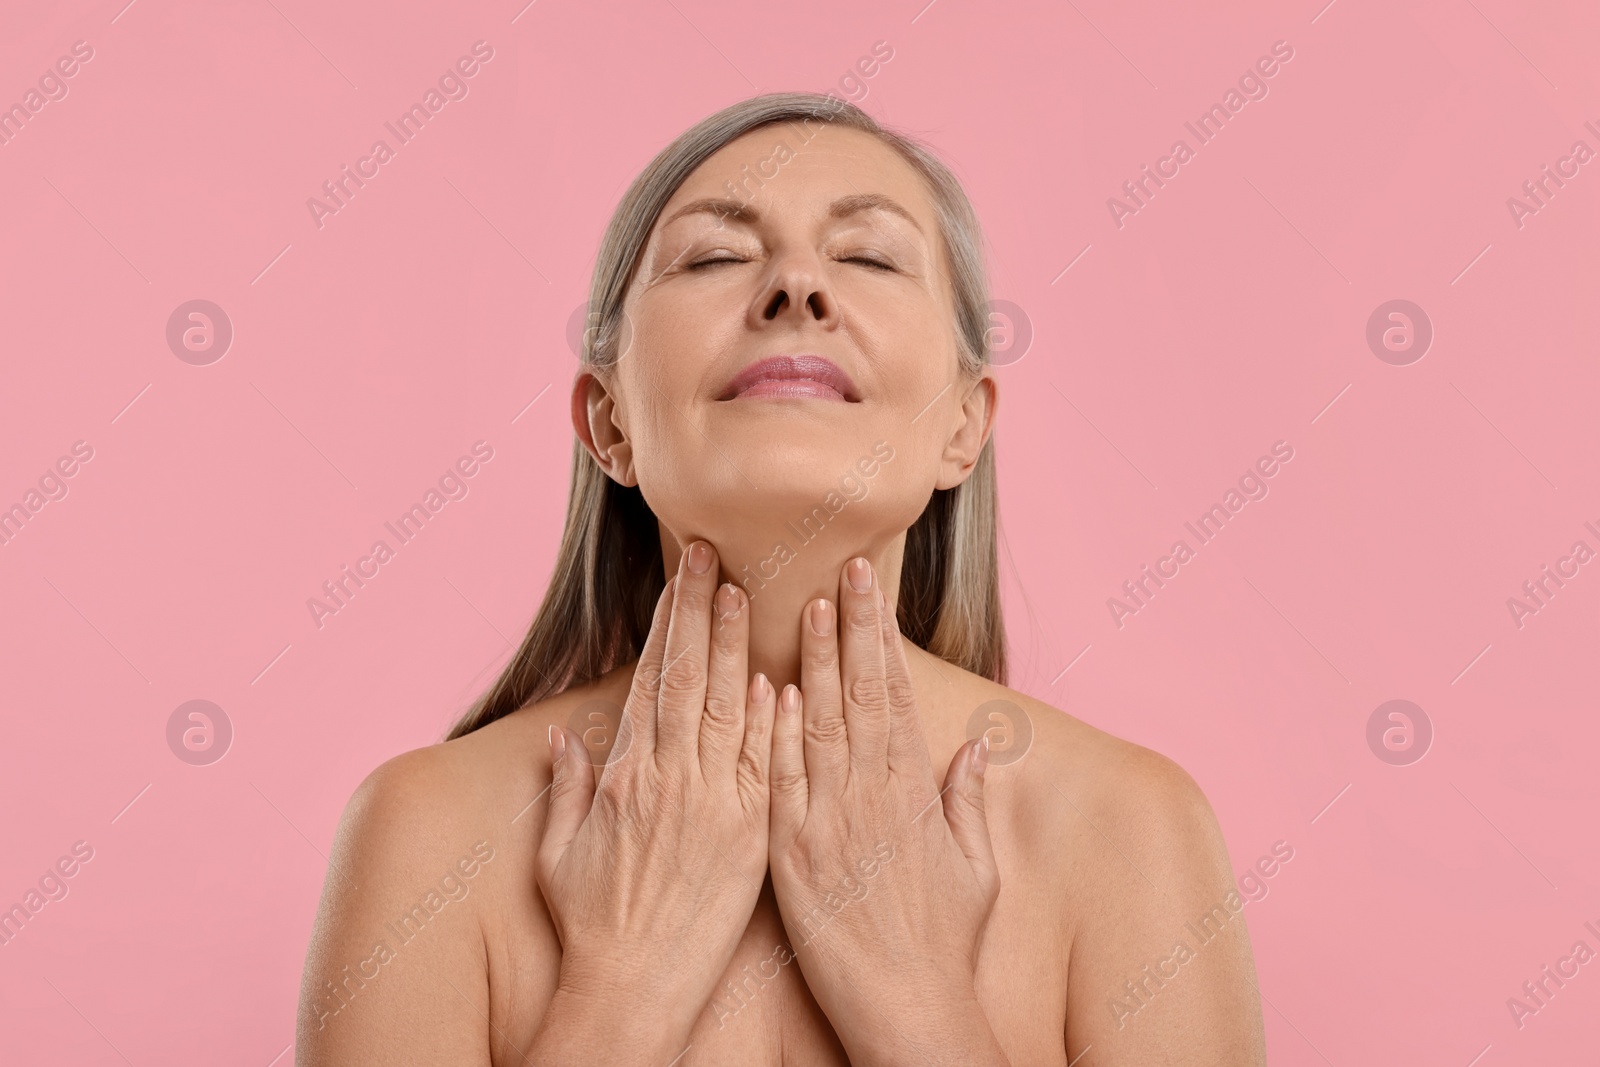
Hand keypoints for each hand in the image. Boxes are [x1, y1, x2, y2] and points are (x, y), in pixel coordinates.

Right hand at [533, 541, 775, 1058]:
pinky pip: (760, 764)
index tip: (679, 579)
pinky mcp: (748, 835)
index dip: (667, 624)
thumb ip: (567, 786)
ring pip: (725, 707)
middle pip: (688, 677)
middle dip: (698, 610)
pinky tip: (776, 676)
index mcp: (624, 774)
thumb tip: (563, 734)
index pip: (651, 679)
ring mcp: (711, 804)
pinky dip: (767, 719)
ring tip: (741, 591)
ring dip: (733, 646)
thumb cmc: (592, 924)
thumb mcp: (560, 851)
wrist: (631, 987)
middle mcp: (668, 778)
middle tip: (710, 554)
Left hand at [768, 557, 1005, 1064]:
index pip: (893, 695)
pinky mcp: (792, 854)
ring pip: (819, 724)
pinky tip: (769, 691)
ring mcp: (830, 822)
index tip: (870, 592)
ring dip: (811, 662)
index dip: (880, 639)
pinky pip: (781, 782)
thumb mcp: (976, 868)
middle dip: (851, 627)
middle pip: (859, 694)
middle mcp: (873, 795)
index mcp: (914, 791)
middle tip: (843, 569)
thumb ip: (969, 800)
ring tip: (805, 605)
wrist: (910, 1009)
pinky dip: (775, 735)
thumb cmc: (945, 943)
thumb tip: (976, 746)